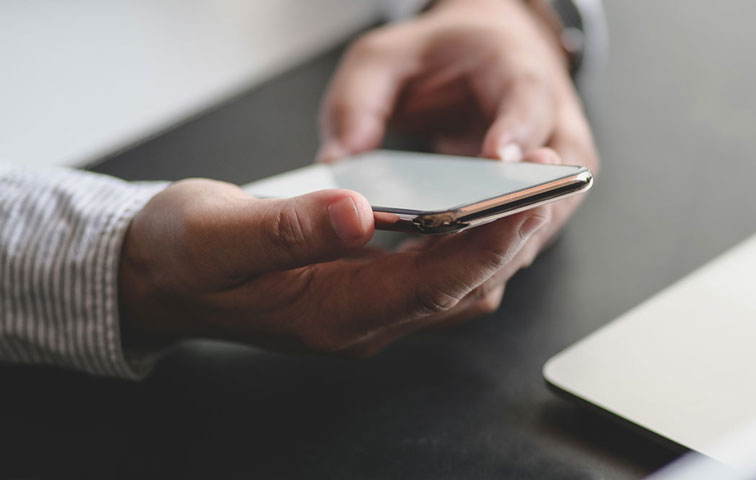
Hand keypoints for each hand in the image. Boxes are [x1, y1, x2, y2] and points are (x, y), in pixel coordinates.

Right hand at [118, 179, 548, 354]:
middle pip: (461, 289)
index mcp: (334, 316)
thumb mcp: (220, 231)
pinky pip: (437, 275)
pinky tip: (474, 204)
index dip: (485, 247)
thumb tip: (355, 211)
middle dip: (508, 242)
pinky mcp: (369, 293)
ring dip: (493, 244)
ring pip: (457, 286)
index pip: (432, 287)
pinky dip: (465, 243)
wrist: (155, 275)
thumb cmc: (183, 253)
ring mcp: (369, 313)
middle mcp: (363, 324)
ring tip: (525, 189)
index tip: (525, 206)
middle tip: (546, 186)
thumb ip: (286, 226)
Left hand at [317, 0, 598, 306]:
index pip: (529, 103)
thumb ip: (358, 99)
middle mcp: (555, 131)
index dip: (516, 133)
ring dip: (487, 256)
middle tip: (453, 241)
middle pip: (548, 183)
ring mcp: (554, 179)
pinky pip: (516, 248)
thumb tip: (338, 161)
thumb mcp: (387, 56)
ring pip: (537, 229)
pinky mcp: (540, 215)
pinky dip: (477, 267)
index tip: (497, 157)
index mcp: (522, 74)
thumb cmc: (446, 57)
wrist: (487, 65)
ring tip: (428, 272)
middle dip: (504, 220)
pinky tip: (425, 280)